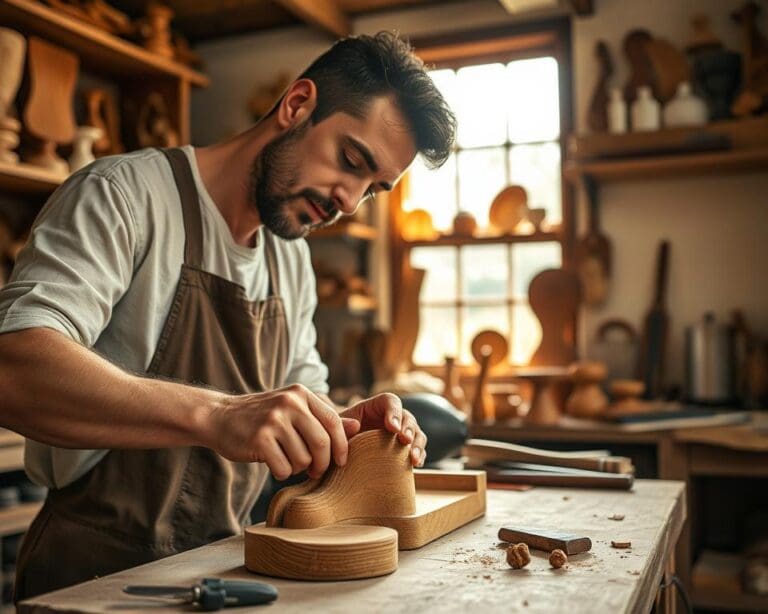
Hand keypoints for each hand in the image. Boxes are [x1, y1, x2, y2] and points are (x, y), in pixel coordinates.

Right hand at [205, 384, 359, 479]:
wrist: (219, 416)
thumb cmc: (262, 417)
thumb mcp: (293, 410)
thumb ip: (322, 418)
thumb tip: (356, 426)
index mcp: (301, 394)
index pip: (334, 422)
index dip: (341, 447)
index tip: (340, 462)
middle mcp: (289, 404)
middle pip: (322, 443)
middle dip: (322, 463)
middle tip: (315, 471)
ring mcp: (273, 420)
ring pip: (303, 458)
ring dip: (299, 468)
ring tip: (287, 461)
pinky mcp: (259, 439)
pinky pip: (284, 468)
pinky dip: (282, 473)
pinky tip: (273, 464)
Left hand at [339, 393, 426, 466]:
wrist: (340, 455)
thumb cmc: (337, 436)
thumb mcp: (335, 428)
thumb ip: (341, 425)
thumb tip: (356, 425)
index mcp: (375, 407)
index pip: (390, 401)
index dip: (394, 412)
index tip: (393, 428)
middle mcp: (391, 418)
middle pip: (407, 416)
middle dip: (408, 428)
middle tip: (405, 440)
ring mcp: (400, 434)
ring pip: (417, 433)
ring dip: (418, 444)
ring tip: (413, 457)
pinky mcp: (404, 449)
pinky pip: (418, 450)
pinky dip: (420, 455)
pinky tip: (416, 464)